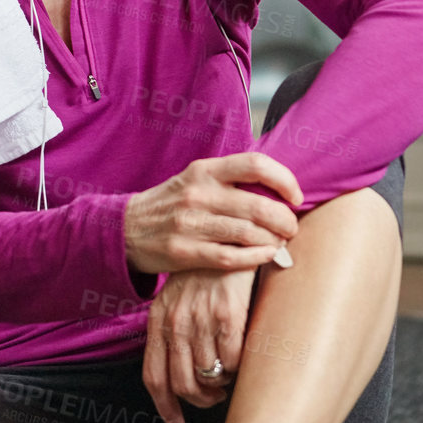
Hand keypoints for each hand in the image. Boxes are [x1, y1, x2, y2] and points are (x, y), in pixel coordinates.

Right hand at [124, 151, 302, 275]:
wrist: (127, 229)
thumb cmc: (174, 204)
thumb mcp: (197, 180)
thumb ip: (232, 180)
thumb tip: (280, 187)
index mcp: (205, 170)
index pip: (255, 164)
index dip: (284, 180)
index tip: (296, 197)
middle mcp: (198, 193)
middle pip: (257, 204)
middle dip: (285, 220)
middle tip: (292, 228)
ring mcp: (189, 223)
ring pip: (248, 232)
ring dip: (273, 241)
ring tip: (280, 244)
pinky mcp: (183, 251)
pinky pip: (230, 256)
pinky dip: (255, 258)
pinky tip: (265, 257)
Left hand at [144, 268, 256, 422]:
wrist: (228, 238)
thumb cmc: (204, 272)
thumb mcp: (177, 299)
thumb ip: (174, 331)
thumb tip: (181, 371)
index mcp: (159, 319)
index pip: (154, 376)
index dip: (165, 406)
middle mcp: (176, 321)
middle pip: (182, 383)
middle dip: (200, 399)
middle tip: (213, 396)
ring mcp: (200, 318)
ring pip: (208, 376)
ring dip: (220, 386)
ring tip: (227, 378)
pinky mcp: (227, 314)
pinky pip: (232, 361)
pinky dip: (237, 370)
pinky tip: (241, 362)